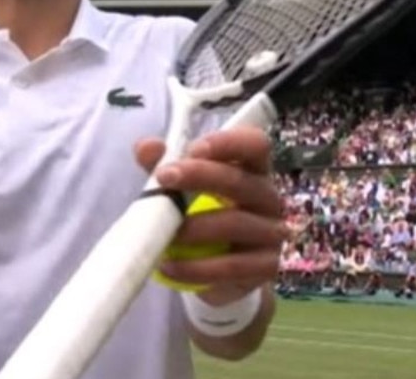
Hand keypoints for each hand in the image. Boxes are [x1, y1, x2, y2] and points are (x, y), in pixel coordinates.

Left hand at [135, 127, 285, 305]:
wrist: (223, 272)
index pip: (255, 145)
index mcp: (252, 170)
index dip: (227, 143)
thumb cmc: (205, 216)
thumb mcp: (183, 189)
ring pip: (235, 224)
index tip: (193, 149)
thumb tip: (144, 148)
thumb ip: (165, 165)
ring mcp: (271, 233)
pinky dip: (196, 268)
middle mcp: (268, 198)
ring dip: (194, 228)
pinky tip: (168, 266)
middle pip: (239, 181)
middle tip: (163, 178)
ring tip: (163, 234)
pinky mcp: (266, 268)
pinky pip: (231, 267)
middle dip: (199, 175)